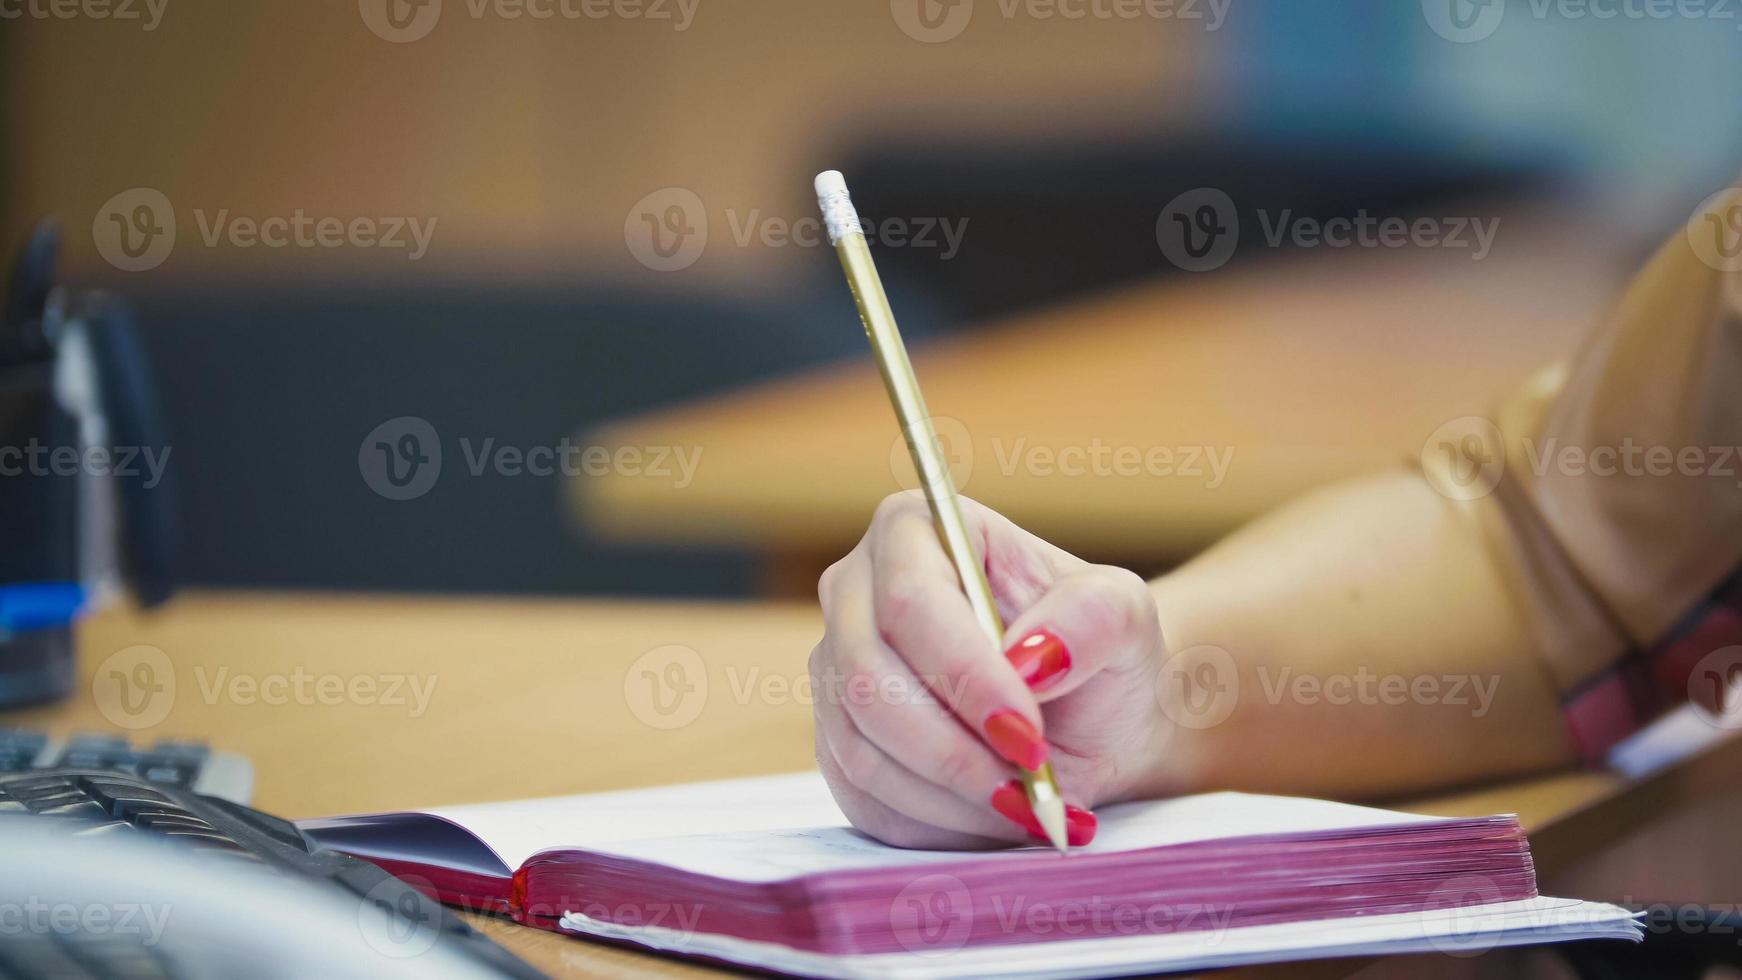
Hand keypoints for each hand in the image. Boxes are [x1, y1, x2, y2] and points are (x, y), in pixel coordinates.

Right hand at [810, 491, 1173, 848]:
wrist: (1091, 718)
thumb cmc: (1099, 650)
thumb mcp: (1124, 615)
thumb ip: (1091, 617)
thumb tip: (1028, 657)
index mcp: (914, 530)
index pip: (911, 602)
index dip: (964, 676)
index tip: (1027, 735)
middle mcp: (855, 592)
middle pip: (867, 679)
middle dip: (955, 751)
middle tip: (1031, 788)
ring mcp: (836, 670)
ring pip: (862, 749)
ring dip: (953, 795)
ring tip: (1029, 805)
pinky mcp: (838, 744)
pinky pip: (865, 800)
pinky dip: (938, 823)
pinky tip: (997, 815)